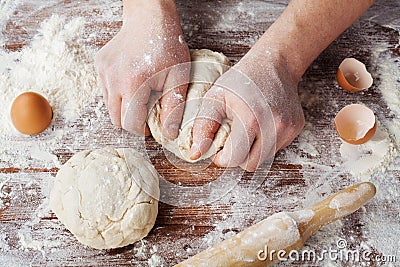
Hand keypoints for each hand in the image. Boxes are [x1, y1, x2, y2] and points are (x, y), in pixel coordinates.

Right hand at [95, 0, 189, 138]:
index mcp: (133, 84)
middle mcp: (113, 80)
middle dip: (131, 121)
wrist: (150, 18)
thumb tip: (169, 134)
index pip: (130, 123)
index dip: (142, 129)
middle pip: (115, 119)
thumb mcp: (178, 78)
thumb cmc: (168, 46)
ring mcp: (103, 72)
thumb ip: (173, 108)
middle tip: (146, 110)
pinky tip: (132, 81)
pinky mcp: (99, 65)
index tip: (151, 124)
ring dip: (124, 107)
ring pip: (109, 105)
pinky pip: (105, 90)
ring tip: (141, 93)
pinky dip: (118, 93)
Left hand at [190, 48, 304, 171]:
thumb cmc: (240, 80)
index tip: (218, 148)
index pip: (235, 158)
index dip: (222, 158)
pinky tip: (260, 125)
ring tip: (245, 130)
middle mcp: (273, 126)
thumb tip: (195, 154)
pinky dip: (264, 143)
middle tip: (230, 140)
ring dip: (251, 151)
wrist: (274, 64)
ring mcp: (288, 128)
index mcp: (251, 119)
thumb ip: (203, 127)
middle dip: (237, 157)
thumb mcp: (215, 98)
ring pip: (263, 159)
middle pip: (250, 164)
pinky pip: (275, 149)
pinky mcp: (296, 128)